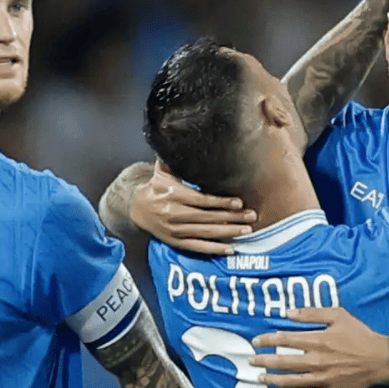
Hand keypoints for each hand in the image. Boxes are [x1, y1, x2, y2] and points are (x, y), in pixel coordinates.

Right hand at [130, 162, 255, 254]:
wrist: (136, 209)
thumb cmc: (155, 188)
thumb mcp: (162, 172)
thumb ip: (174, 160)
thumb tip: (183, 138)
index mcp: (174, 195)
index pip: (202, 200)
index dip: (221, 202)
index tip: (239, 202)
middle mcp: (175, 214)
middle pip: (208, 217)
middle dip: (232, 217)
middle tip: (252, 216)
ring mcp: (175, 230)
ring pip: (206, 233)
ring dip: (228, 232)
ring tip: (247, 230)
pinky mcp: (176, 242)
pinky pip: (197, 247)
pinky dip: (214, 249)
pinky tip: (230, 249)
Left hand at [250, 308, 388, 387]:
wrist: (380, 360)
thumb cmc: (359, 335)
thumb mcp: (338, 315)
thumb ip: (313, 313)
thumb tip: (289, 313)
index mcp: (318, 341)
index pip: (285, 340)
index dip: (267, 340)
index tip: (256, 341)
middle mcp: (317, 360)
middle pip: (283, 362)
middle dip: (264, 361)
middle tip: (252, 361)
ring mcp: (322, 378)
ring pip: (290, 381)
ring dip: (273, 380)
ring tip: (260, 378)